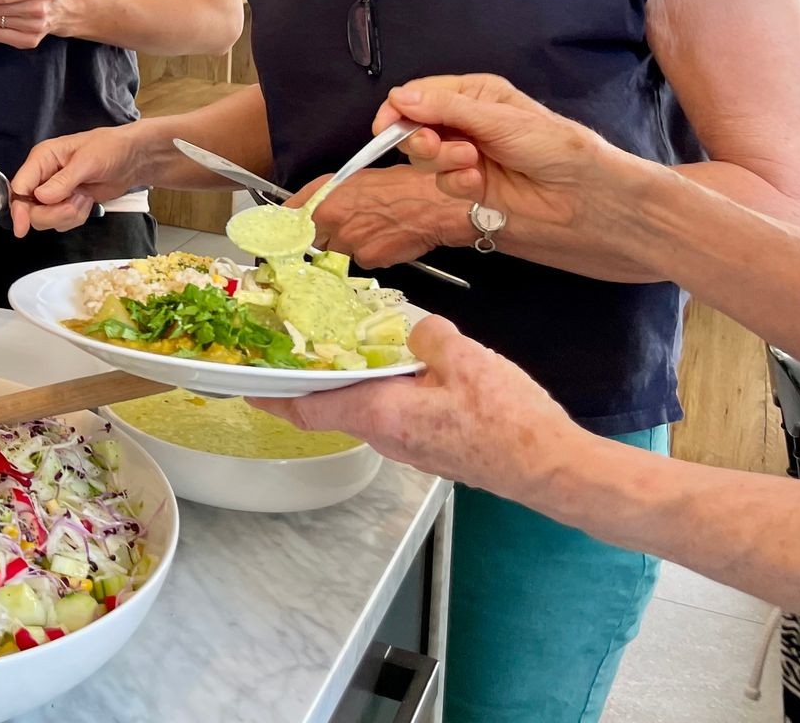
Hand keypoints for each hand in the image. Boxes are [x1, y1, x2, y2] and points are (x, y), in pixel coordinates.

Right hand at [9, 124, 153, 235]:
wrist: (132, 159)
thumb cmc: (109, 150)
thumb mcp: (87, 161)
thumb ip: (63, 181)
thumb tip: (40, 198)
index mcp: (42, 159)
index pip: (19, 187)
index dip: (19, 209)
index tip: (22, 229)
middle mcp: (43, 177)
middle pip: (30, 209)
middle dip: (53, 214)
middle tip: (75, 205)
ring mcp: (54, 193)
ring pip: (46, 219)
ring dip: (68, 215)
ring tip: (85, 197)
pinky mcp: (66, 204)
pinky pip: (62, 222)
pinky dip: (76, 218)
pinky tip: (87, 202)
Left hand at [249, 315, 577, 498]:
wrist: (552, 469)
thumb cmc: (508, 423)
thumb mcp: (464, 358)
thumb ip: (427, 336)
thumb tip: (415, 331)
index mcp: (380, 415)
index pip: (308, 408)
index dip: (272, 395)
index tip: (246, 384)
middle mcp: (387, 437)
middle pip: (334, 405)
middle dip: (316, 377)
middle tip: (302, 345)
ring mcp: (411, 447)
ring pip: (368, 409)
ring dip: (356, 381)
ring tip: (355, 346)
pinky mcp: (435, 447)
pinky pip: (397, 414)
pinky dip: (388, 391)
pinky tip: (406, 367)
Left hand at [286, 164, 471, 270]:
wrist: (435, 204)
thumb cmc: (405, 185)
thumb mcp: (360, 178)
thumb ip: (333, 195)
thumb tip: (319, 207)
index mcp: (326, 193)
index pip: (288, 214)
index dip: (285, 226)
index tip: (281, 233)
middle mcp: (331, 217)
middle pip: (310, 238)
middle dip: (320, 237)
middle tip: (343, 228)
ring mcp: (347, 241)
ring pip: (335, 252)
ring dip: (348, 247)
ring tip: (372, 231)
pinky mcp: (366, 259)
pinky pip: (360, 261)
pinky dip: (370, 254)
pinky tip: (386, 240)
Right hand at [371, 74, 662, 281]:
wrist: (585, 200)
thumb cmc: (555, 148)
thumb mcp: (499, 119)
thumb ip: (446, 108)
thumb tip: (398, 97)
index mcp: (474, 95)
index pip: (419, 95)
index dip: (398, 109)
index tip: (385, 125)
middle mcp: (465, 123)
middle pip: (414, 125)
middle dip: (419, 137)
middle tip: (434, 145)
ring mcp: (465, 157)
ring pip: (424, 157)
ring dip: (441, 161)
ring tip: (472, 165)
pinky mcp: (467, 188)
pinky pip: (440, 183)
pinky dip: (454, 183)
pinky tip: (476, 184)